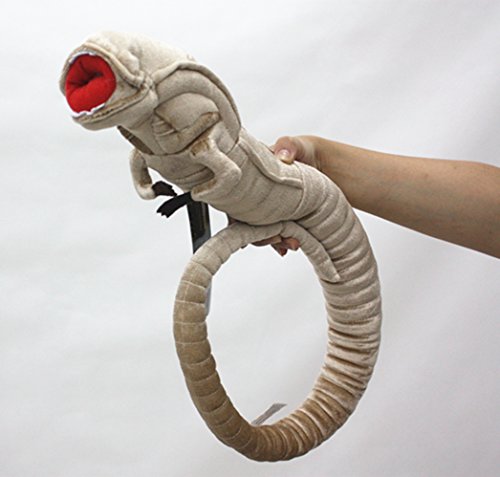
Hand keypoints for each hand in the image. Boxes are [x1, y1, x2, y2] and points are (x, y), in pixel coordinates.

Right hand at [226, 135, 322, 255]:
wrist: (333, 166)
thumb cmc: (308, 152)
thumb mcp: (299, 145)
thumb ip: (289, 146)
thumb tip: (283, 155)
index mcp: (253, 178)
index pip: (234, 199)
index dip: (234, 215)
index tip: (241, 226)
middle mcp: (260, 197)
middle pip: (248, 221)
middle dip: (258, 234)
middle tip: (275, 236)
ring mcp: (274, 210)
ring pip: (265, 231)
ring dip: (275, 240)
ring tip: (291, 242)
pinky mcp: (289, 220)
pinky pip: (281, 235)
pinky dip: (285, 242)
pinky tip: (294, 244)